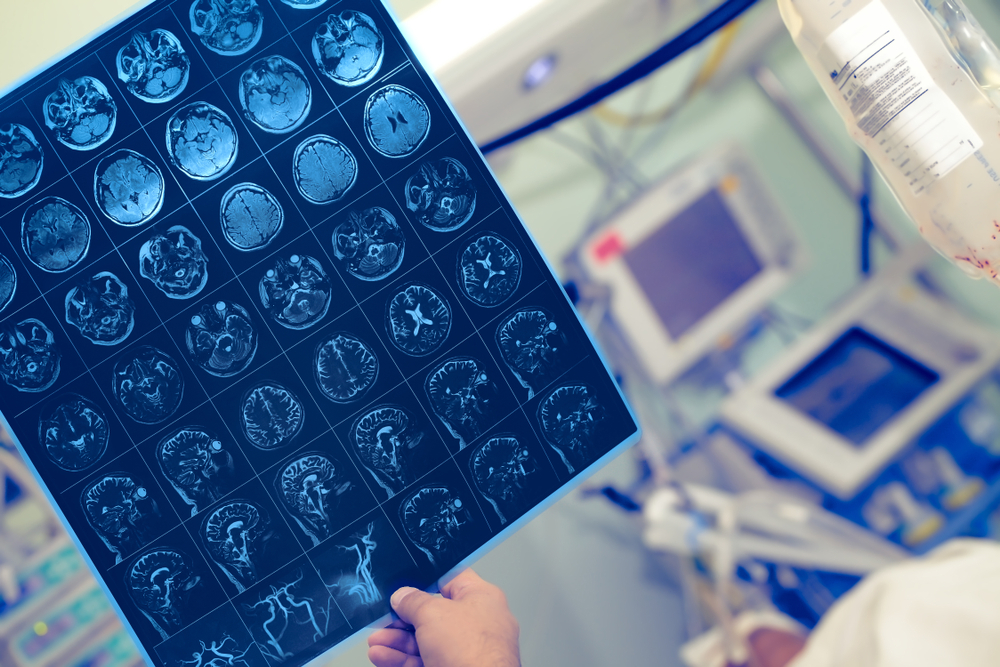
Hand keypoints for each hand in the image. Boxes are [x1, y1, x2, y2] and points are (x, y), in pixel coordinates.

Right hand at [367, 569, 520, 666]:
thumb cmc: (474, 653)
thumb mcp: (433, 614)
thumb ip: (413, 601)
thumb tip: (402, 596)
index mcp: (481, 598)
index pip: (450, 579)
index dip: (424, 580)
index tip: (401, 586)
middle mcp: (475, 623)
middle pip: (432, 614)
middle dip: (402, 617)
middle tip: (382, 618)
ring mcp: (464, 651)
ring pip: (424, 641)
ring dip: (396, 640)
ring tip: (375, 641)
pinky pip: (422, 661)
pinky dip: (401, 659)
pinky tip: (381, 656)